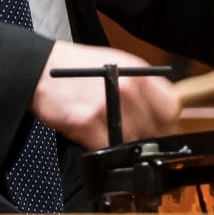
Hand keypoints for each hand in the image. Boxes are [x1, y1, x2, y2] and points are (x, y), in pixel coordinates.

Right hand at [30, 40, 178, 149]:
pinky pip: (107, 149)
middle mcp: (127, 88)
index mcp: (139, 74)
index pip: (171, 109)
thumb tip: (164, 118)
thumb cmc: (81, 69)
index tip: (158, 129)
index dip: (166, 124)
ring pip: (131, 142)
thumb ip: (145, 89)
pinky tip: (92, 135)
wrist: (42, 69)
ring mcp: (107, 106)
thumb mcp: (120, 66)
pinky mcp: (86, 122)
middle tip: (125, 131)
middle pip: (152, 130)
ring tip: (105, 130)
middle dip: (142, 135)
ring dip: (121, 144)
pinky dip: (101, 148)